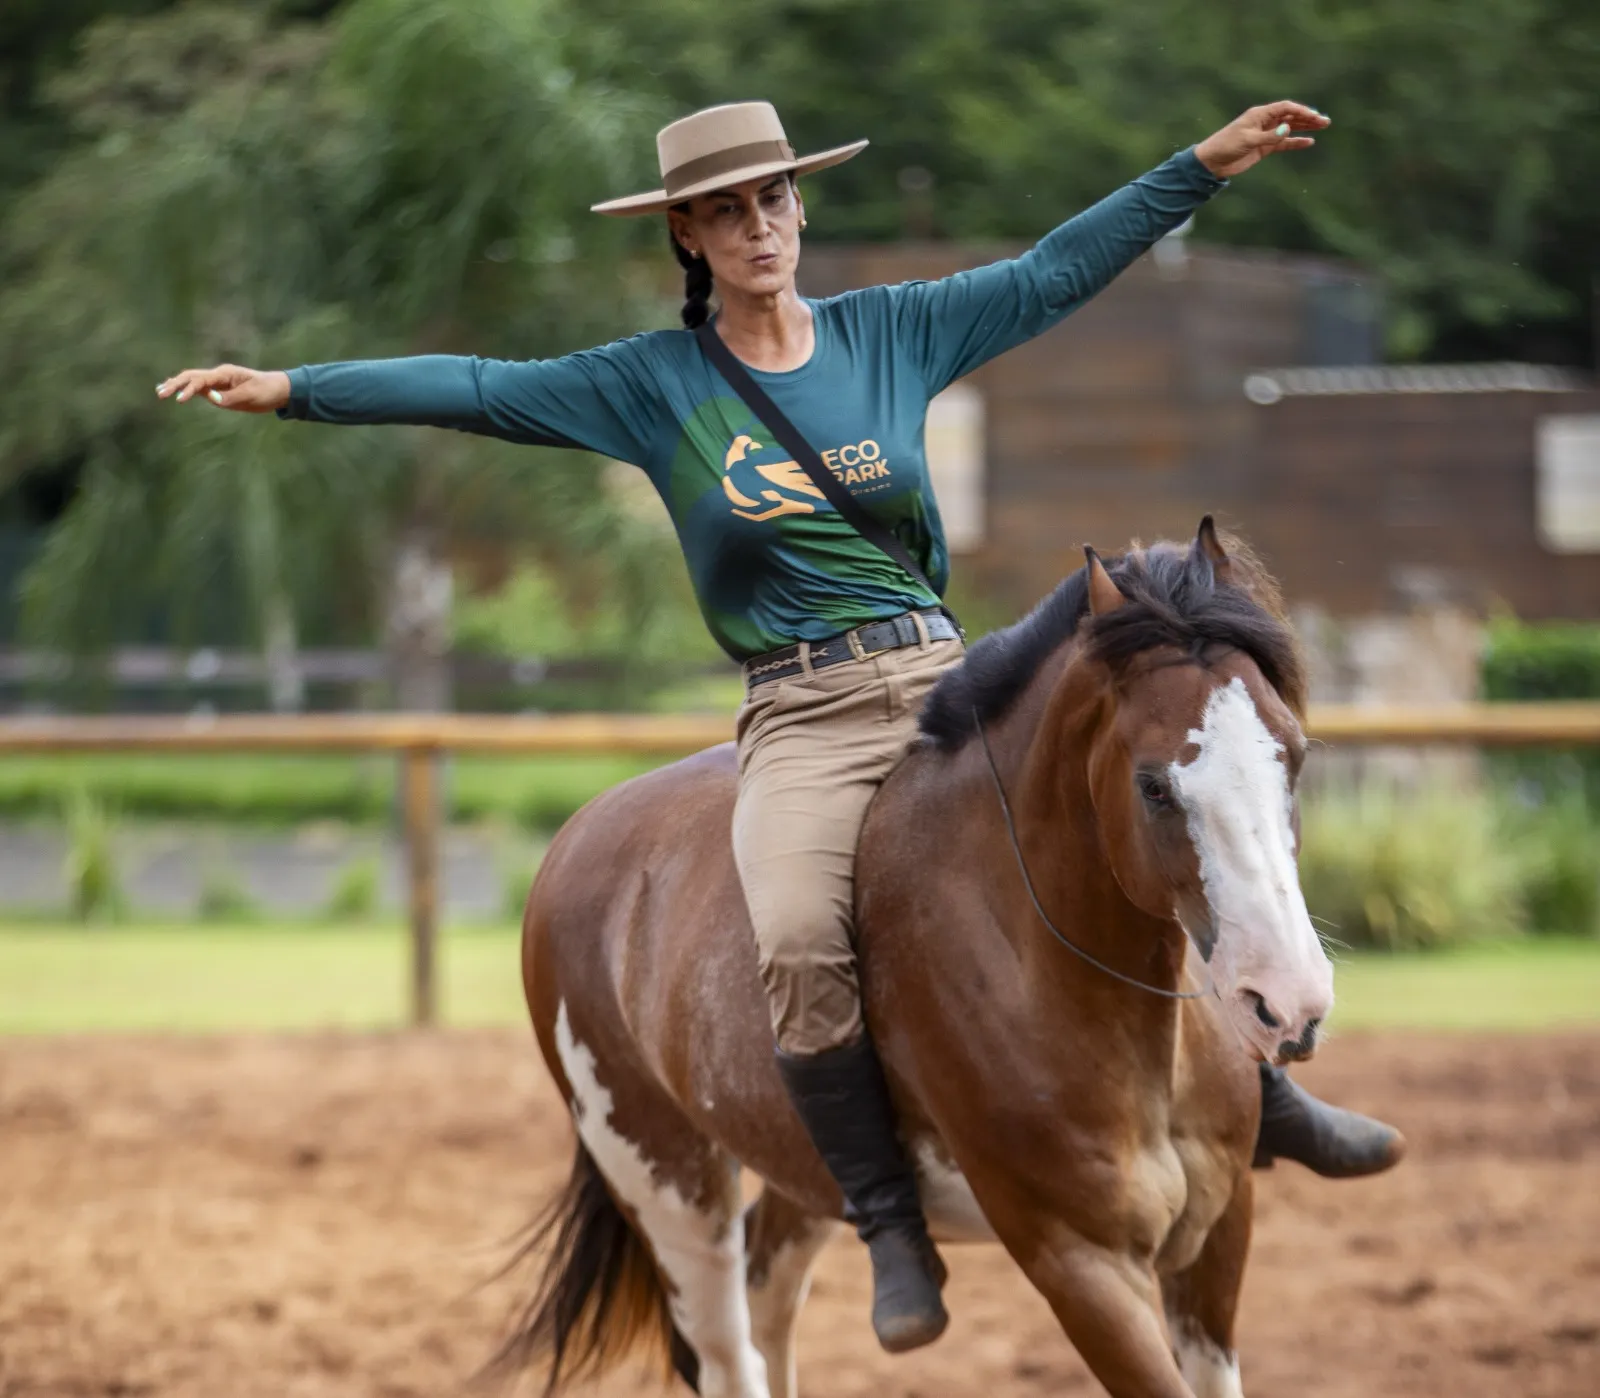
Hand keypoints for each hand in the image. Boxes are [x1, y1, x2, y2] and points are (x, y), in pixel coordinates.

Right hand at [156, 364, 290, 412]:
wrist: (279, 390)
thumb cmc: (267, 392)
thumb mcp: (251, 397)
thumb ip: (230, 398)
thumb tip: (211, 398)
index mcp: (225, 374)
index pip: (201, 381)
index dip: (189, 390)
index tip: (179, 399)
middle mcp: (219, 375)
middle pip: (191, 377)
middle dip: (175, 384)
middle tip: (160, 393)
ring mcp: (218, 381)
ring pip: (193, 380)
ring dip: (177, 384)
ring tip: (160, 391)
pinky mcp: (220, 389)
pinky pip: (200, 388)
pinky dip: (186, 389)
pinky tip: (176, 393)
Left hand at [1194, 101, 1328, 178]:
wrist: (1212, 162)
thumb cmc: (1226, 145)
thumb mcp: (1248, 140)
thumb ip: (1269, 136)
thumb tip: (1287, 129)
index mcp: (1260, 114)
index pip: (1285, 108)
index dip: (1301, 111)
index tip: (1314, 116)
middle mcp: (1264, 121)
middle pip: (1290, 116)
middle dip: (1308, 117)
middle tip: (1325, 121)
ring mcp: (1265, 134)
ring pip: (1289, 128)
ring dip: (1305, 127)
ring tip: (1322, 127)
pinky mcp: (1264, 147)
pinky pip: (1283, 143)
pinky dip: (1295, 142)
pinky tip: (1308, 142)